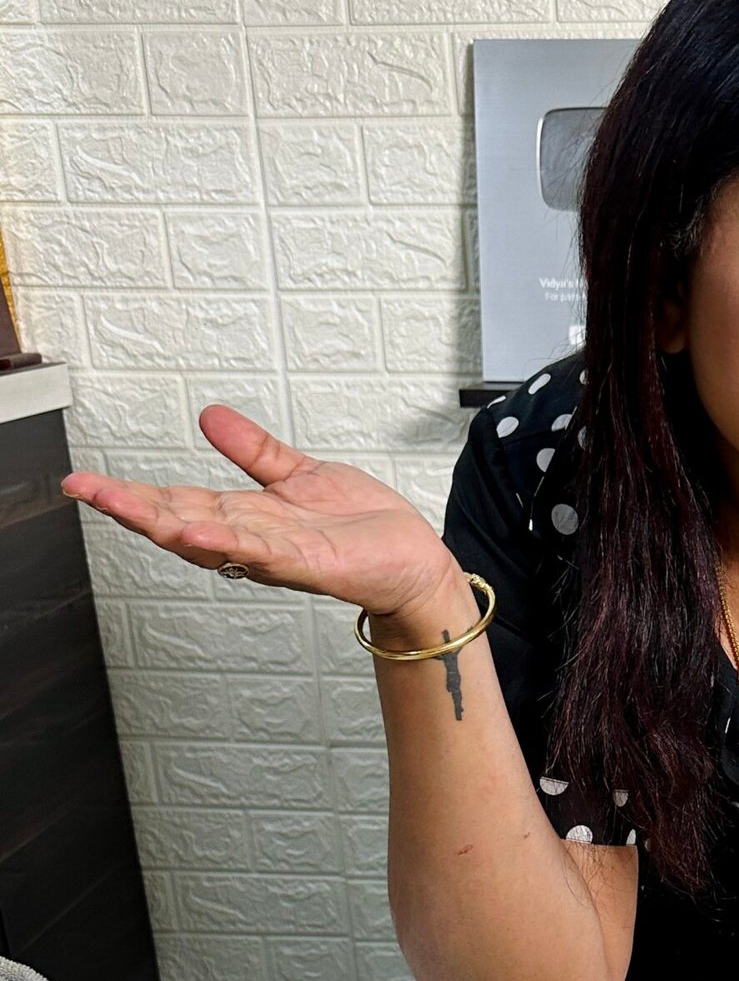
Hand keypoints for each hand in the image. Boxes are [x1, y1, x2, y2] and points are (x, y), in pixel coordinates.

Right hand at [61, 404, 459, 620]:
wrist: (413, 561)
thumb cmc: (363, 526)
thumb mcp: (299, 475)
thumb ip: (254, 450)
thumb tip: (209, 416)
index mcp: (246, 517)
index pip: (177, 502)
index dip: (131, 494)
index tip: (84, 482)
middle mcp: (253, 540)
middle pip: (181, 523)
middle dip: (131, 508)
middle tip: (83, 490)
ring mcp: (278, 556)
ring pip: (212, 541)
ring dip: (165, 525)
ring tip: (123, 507)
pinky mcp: (310, 564)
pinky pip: (262, 553)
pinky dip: (229, 543)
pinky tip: (198, 532)